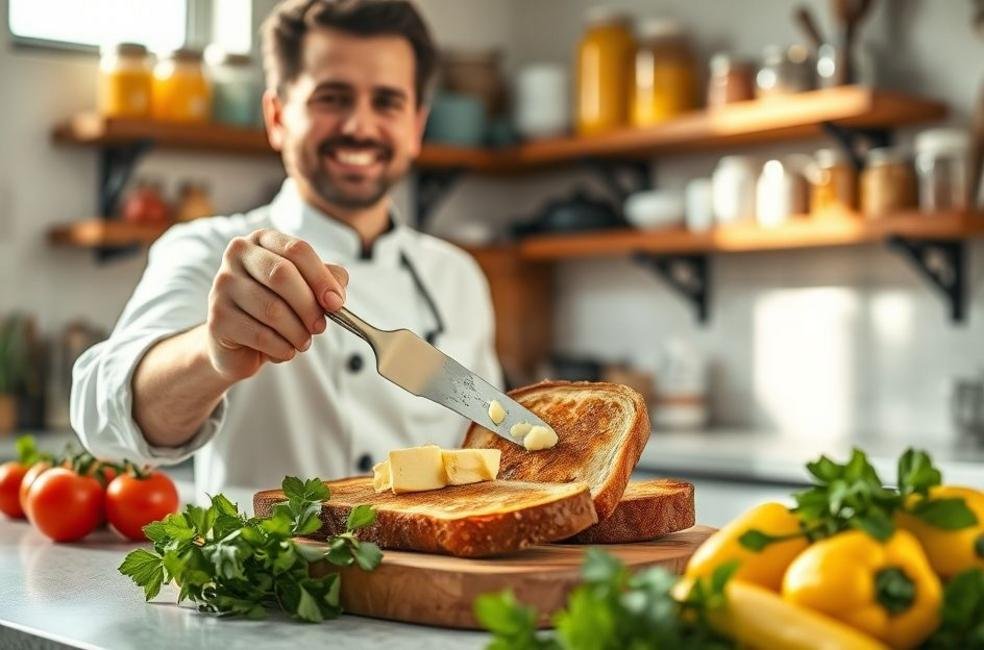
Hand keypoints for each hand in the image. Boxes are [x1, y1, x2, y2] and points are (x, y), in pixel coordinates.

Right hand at [206, 229, 348, 380]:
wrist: (241, 343)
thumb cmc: (278, 307)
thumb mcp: (307, 288)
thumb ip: (328, 281)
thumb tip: (335, 296)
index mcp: (262, 240)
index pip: (297, 250)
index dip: (321, 278)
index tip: (336, 303)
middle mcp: (237, 255)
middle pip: (282, 275)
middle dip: (309, 306)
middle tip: (320, 327)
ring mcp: (223, 285)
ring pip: (272, 309)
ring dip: (297, 333)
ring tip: (302, 341)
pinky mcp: (217, 318)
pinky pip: (260, 335)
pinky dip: (282, 348)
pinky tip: (285, 350)